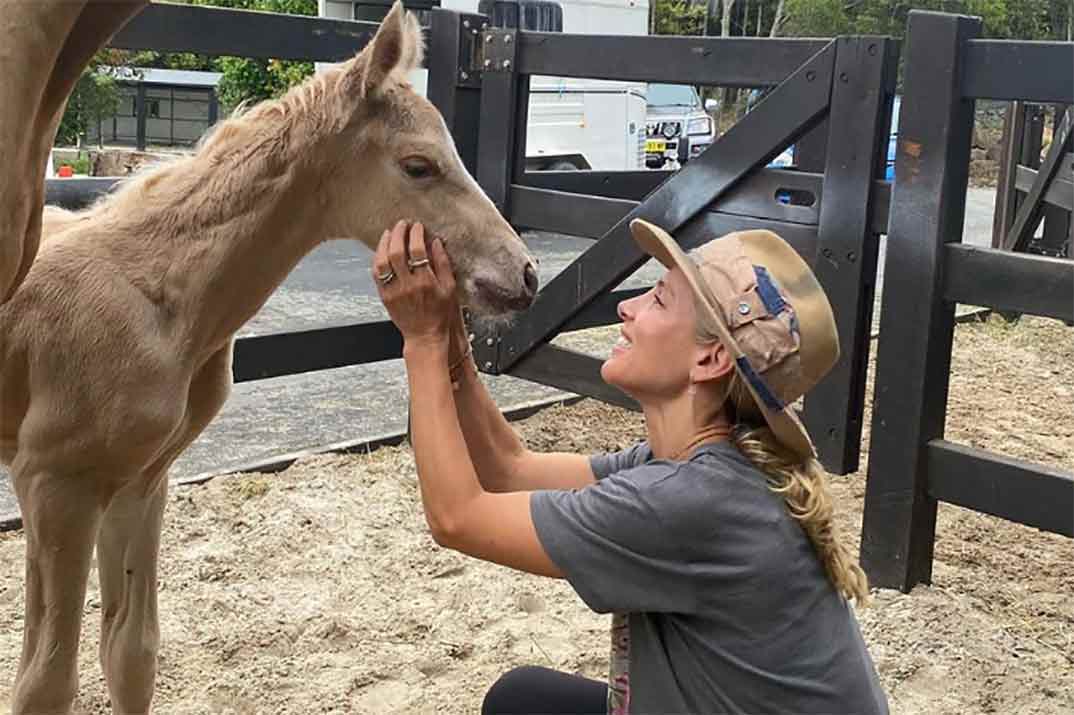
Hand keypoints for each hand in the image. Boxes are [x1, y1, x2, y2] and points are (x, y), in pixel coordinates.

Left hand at [373, 220, 458, 351]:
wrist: (425, 336)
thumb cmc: (440, 314)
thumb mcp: (449, 288)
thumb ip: (443, 264)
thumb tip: (436, 242)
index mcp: (425, 282)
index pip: (417, 250)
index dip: (416, 234)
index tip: (417, 226)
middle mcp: (407, 285)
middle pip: (397, 252)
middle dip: (398, 233)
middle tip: (402, 224)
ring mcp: (393, 291)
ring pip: (382, 262)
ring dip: (384, 244)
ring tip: (389, 233)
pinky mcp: (384, 296)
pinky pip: (376, 274)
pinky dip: (378, 259)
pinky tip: (382, 251)